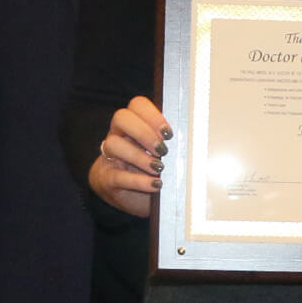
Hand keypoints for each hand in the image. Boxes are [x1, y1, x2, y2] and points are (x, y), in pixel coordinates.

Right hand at [88, 96, 170, 217]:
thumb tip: (194, 142)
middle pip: (121, 118)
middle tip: (163, 150)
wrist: (136, 197)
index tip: (168, 133)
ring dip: (139, 156)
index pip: (137, 105)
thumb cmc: (156, 170)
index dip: (152, 115)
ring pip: (114, 144)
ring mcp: (110, 156)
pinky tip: (155, 184)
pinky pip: (117, 175)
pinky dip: (138, 180)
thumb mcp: (166, 154)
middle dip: (144, 132)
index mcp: (135, 124)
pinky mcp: (107, 178)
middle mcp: (120, 135)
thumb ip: (174, 143)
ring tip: (159, 168)